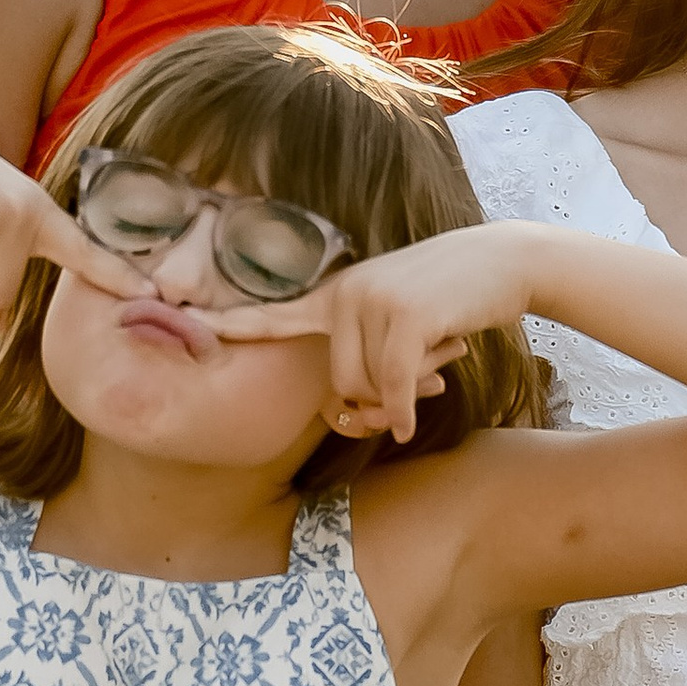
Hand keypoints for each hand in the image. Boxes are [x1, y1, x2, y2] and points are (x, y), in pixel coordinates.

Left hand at [212, 224, 539, 442]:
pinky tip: (409, 422)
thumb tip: (356, 417)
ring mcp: (375, 300)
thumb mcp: (400, 323)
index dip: (227, 321)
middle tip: (415, 387)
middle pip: (338, 382)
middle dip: (372, 400)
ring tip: (438, 359)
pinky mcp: (406, 316)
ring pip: (366, 387)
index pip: (273, 313)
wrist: (506, 262)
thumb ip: (370, 361)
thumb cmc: (453, 300)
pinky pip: (393, 388)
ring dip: (401, 395)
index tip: (180, 318)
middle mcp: (347, 292)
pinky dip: (403, 411)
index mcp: (338, 292)